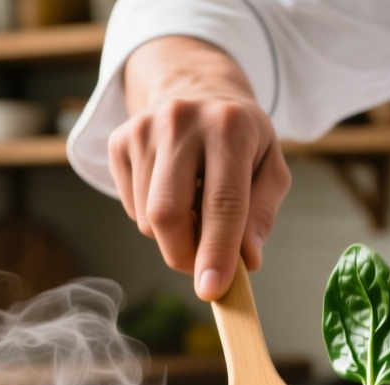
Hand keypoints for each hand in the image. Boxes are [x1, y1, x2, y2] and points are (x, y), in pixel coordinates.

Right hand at [109, 36, 291, 300]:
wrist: (197, 89)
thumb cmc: (243, 140)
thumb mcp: (270, 168)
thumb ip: (262, 215)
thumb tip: (247, 260)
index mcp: (229, 127)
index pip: (222, 203)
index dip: (217, 252)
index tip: (212, 290)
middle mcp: (181, 121)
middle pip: (169, 214)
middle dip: (185, 255)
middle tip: (204, 266)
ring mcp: (143, 128)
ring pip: (148, 218)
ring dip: (173, 236)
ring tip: (195, 209)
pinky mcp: (118, 140)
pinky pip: (131, 207)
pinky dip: (153, 218)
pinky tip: (173, 191)